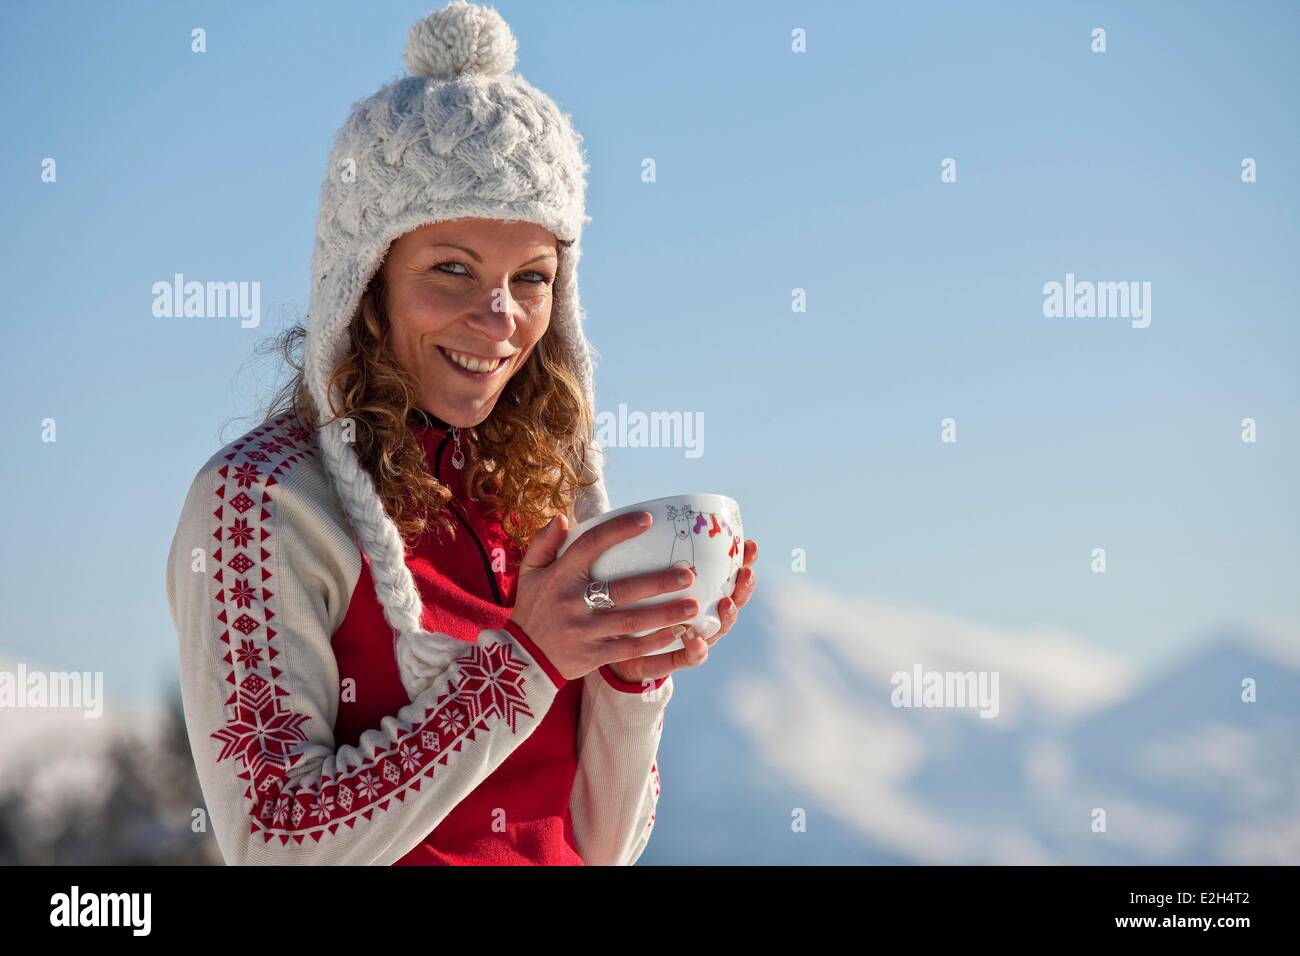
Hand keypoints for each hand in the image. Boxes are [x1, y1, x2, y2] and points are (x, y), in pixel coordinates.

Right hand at [509, 511, 702, 681]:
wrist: (521, 659)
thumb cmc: (533, 608)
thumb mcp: (530, 572)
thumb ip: (544, 542)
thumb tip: (562, 518)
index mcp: (560, 575)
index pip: (591, 545)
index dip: (619, 531)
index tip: (647, 520)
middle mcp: (573, 602)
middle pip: (622, 589)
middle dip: (658, 582)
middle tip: (689, 574)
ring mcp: (584, 631)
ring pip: (631, 621)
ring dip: (664, 614)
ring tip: (694, 606)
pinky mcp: (592, 655)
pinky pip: (628, 648)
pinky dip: (653, 641)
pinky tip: (676, 634)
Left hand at [605, 537, 758, 684]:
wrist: (612, 645)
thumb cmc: (632, 603)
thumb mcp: (640, 574)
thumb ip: (648, 553)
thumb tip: (646, 512)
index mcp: (700, 593)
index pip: (728, 575)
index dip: (744, 562)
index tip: (750, 545)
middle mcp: (702, 616)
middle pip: (733, 602)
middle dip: (743, 589)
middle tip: (746, 574)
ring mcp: (692, 639)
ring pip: (717, 629)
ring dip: (727, 618)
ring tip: (726, 604)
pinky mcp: (673, 660)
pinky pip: (689, 659)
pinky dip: (696, 651)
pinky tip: (694, 640)